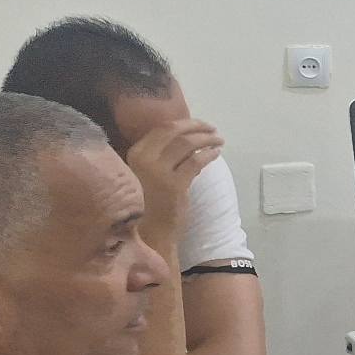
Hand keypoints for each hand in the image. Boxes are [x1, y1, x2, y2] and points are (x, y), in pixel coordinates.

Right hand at [125, 119, 222, 239]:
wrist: (148, 231)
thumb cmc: (148, 201)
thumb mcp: (147, 173)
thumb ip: (161, 155)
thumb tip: (187, 137)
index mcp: (135, 153)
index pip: (161, 129)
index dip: (184, 123)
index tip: (198, 124)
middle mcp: (143, 159)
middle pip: (174, 131)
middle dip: (197, 126)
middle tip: (212, 128)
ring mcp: (158, 172)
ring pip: (187, 144)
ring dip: (207, 139)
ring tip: (219, 140)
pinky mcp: (174, 185)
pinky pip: (195, 161)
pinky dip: (208, 154)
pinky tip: (216, 153)